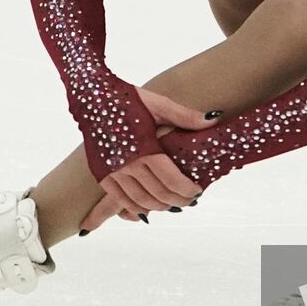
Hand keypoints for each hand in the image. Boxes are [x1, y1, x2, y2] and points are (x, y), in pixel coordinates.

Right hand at [79, 87, 218, 233]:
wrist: (92, 96)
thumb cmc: (128, 98)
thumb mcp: (159, 104)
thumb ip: (186, 116)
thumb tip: (213, 120)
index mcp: (146, 149)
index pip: (172, 181)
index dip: (187, 190)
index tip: (197, 191)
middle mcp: (128, 165)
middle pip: (158, 194)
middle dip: (177, 201)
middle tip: (190, 201)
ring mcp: (113, 171)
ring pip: (140, 201)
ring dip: (158, 207)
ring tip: (171, 204)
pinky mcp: (101, 174)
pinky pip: (119, 199)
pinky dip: (135, 208)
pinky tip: (146, 209)